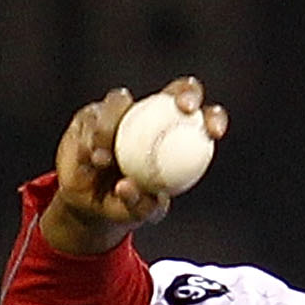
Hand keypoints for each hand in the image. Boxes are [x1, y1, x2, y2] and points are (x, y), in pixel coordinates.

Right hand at [39, 78, 229, 256]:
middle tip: (184, 109)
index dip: (213, 118)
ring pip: (119, 103)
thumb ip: (141, 204)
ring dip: (115, 126)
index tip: (214, 132)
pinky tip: (93, 159)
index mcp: (174, 137)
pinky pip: (91, 120)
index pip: (201, 119)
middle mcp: (148, 116)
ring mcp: (118, 112)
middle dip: (185, 92)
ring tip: (106, 159)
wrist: (89, 205)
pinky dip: (92, 140)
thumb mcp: (139, 212)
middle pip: (174, 92)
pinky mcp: (90, 116)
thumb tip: (130, 187)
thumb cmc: (126, 206)